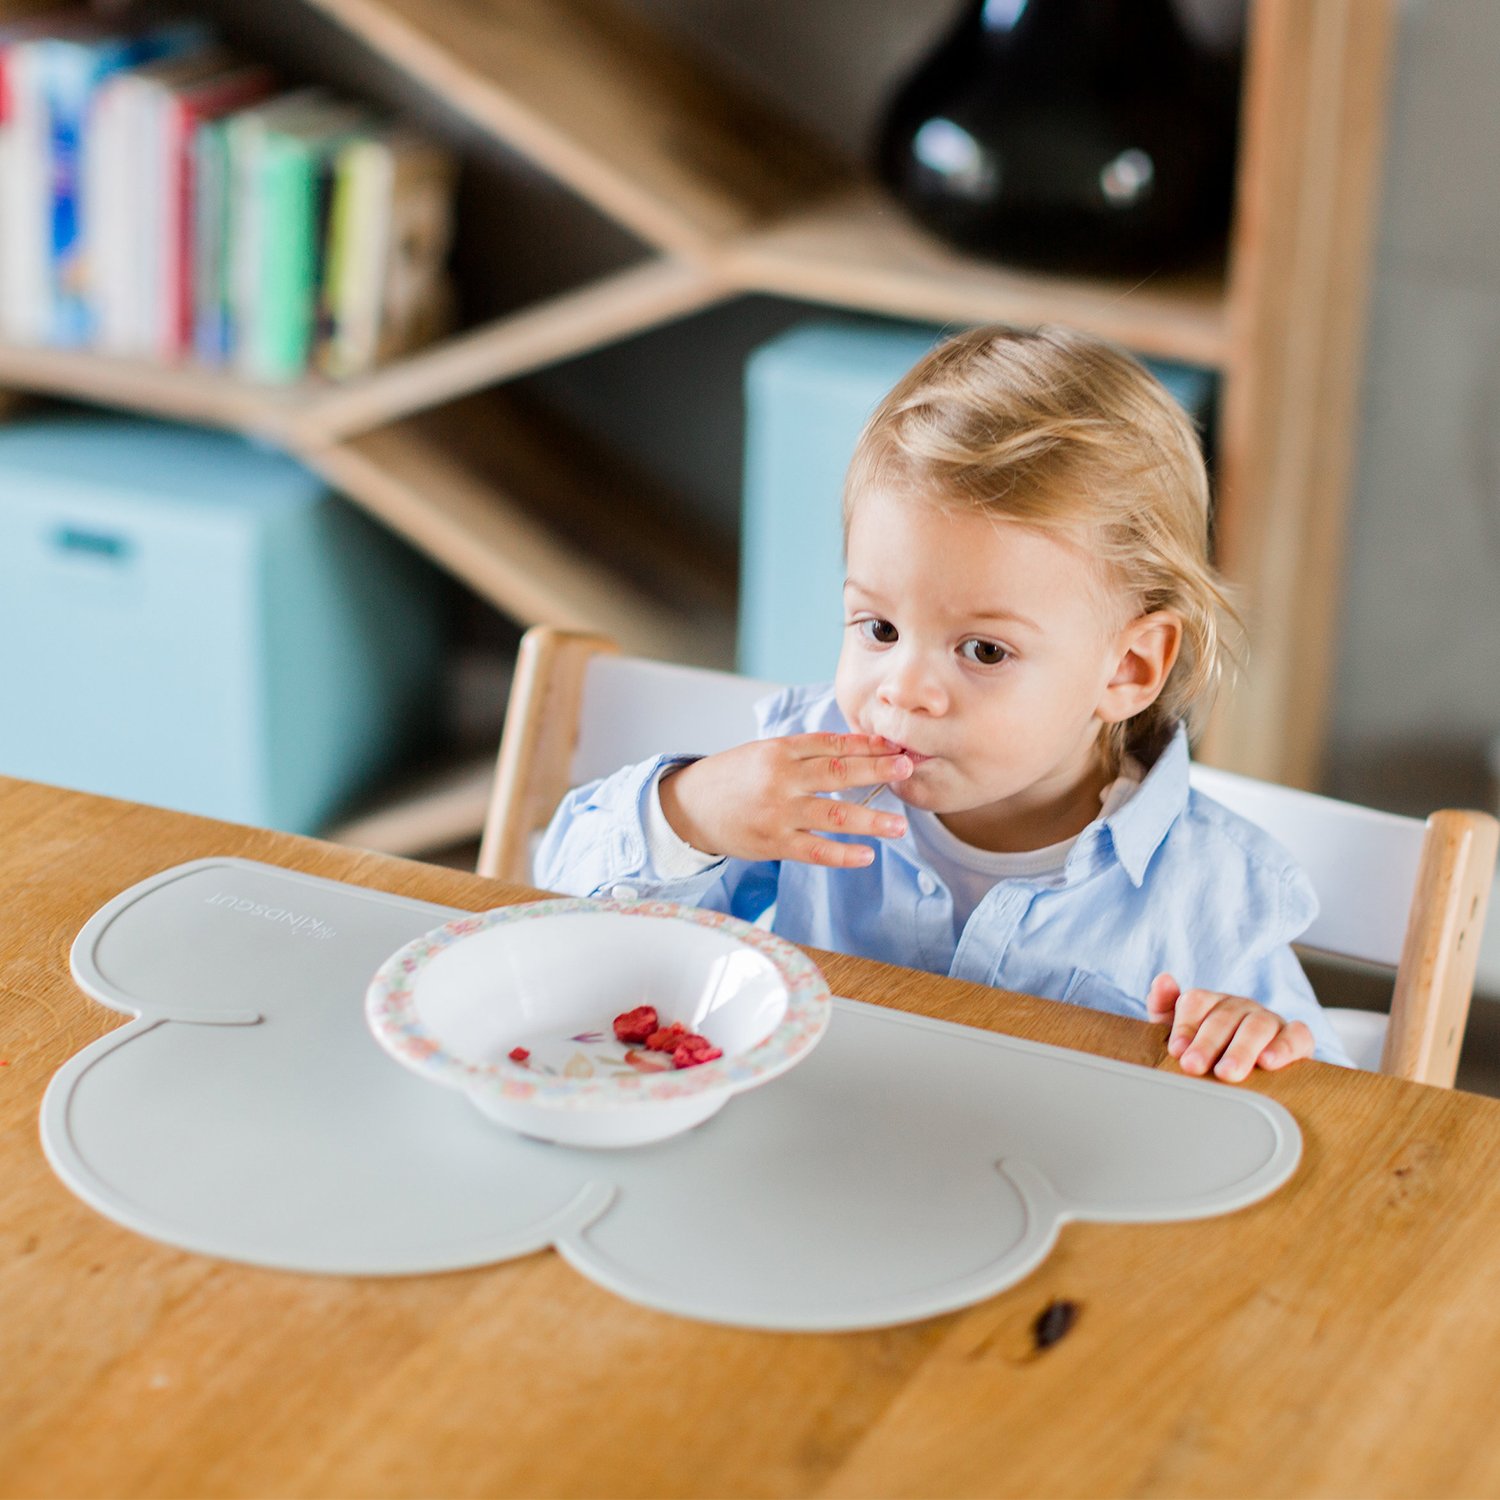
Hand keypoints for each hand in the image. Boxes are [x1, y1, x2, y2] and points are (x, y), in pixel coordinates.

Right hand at [657, 733, 912, 867]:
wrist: (689, 807)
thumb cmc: (733, 778)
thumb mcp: (764, 753)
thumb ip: (805, 753)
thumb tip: (857, 752)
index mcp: (780, 750)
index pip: (832, 744)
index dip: (867, 745)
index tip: (896, 746)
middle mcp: (780, 778)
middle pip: (839, 772)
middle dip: (877, 770)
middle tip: (908, 769)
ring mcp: (778, 812)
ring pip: (833, 814)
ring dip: (871, 820)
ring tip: (899, 826)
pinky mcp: (773, 842)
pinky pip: (815, 850)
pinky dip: (843, 854)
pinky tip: (867, 855)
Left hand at [1146, 973, 1314, 1082]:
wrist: (1257, 1073)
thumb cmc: (1211, 1052)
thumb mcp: (1180, 1032)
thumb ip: (1165, 1007)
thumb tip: (1163, 979)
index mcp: (1212, 1002)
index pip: (1196, 1002)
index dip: (1185, 1025)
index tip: (1176, 1050)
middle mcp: (1241, 1006)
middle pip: (1224, 1017)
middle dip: (1207, 1043)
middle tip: (1193, 1066)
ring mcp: (1270, 1020)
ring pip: (1257, 1026)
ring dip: (1241, 1049)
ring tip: (1227, 1072)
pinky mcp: (1297, 1038)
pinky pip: (1297, 1035)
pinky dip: (1284, 1047)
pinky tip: (1268, 1063)